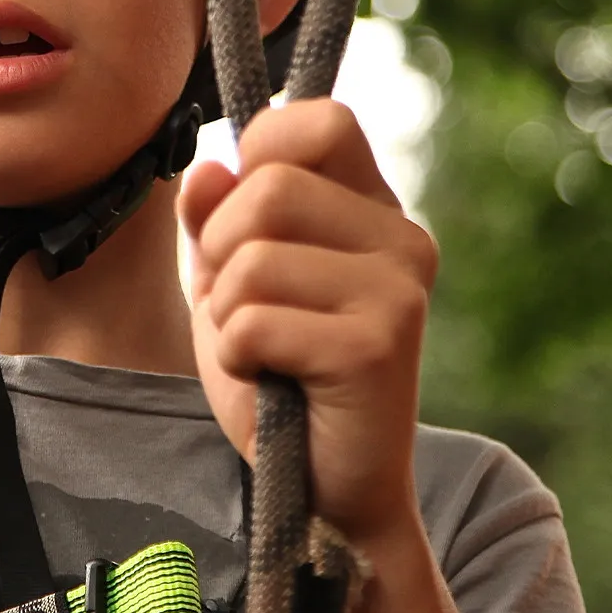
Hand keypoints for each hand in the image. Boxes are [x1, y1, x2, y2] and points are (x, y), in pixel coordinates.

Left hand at [178, 99, 438, 550]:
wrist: (326, 493)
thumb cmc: (279, 375)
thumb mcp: (230, 280)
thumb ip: (214, 217)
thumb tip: (210, 166)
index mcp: (372, 208)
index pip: (322, 119)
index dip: (262, 150)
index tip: (244, 211)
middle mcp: (401, 237)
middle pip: (270, 186)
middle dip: (222, 249)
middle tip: (245, 307)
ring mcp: (398, 290)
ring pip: (254, 256)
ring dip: (227, 312)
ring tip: (263, 350)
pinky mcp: (378, 345)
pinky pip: (254, 321)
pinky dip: (238, 356)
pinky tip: (274, 381)